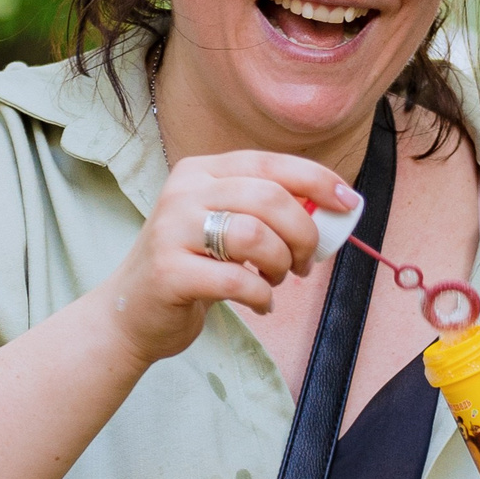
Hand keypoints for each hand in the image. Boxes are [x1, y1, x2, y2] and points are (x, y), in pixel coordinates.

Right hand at [104, 150, 345, 365]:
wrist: (130, 315)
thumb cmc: (191, 268)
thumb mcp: (224, 227)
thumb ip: (266, 212)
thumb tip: (332, 208)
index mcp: (200, 172)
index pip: (270, 163)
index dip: (317, 180)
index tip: (349, 203)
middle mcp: (183, 193)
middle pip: (269, 198)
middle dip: (304, 233)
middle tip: (306, 262)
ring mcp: (172, 230)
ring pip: (255, 235)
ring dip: (282, 263)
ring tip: (277, 280)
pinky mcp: (169, 272)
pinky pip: (237, 280)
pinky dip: (261, 296)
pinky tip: (260, 304)